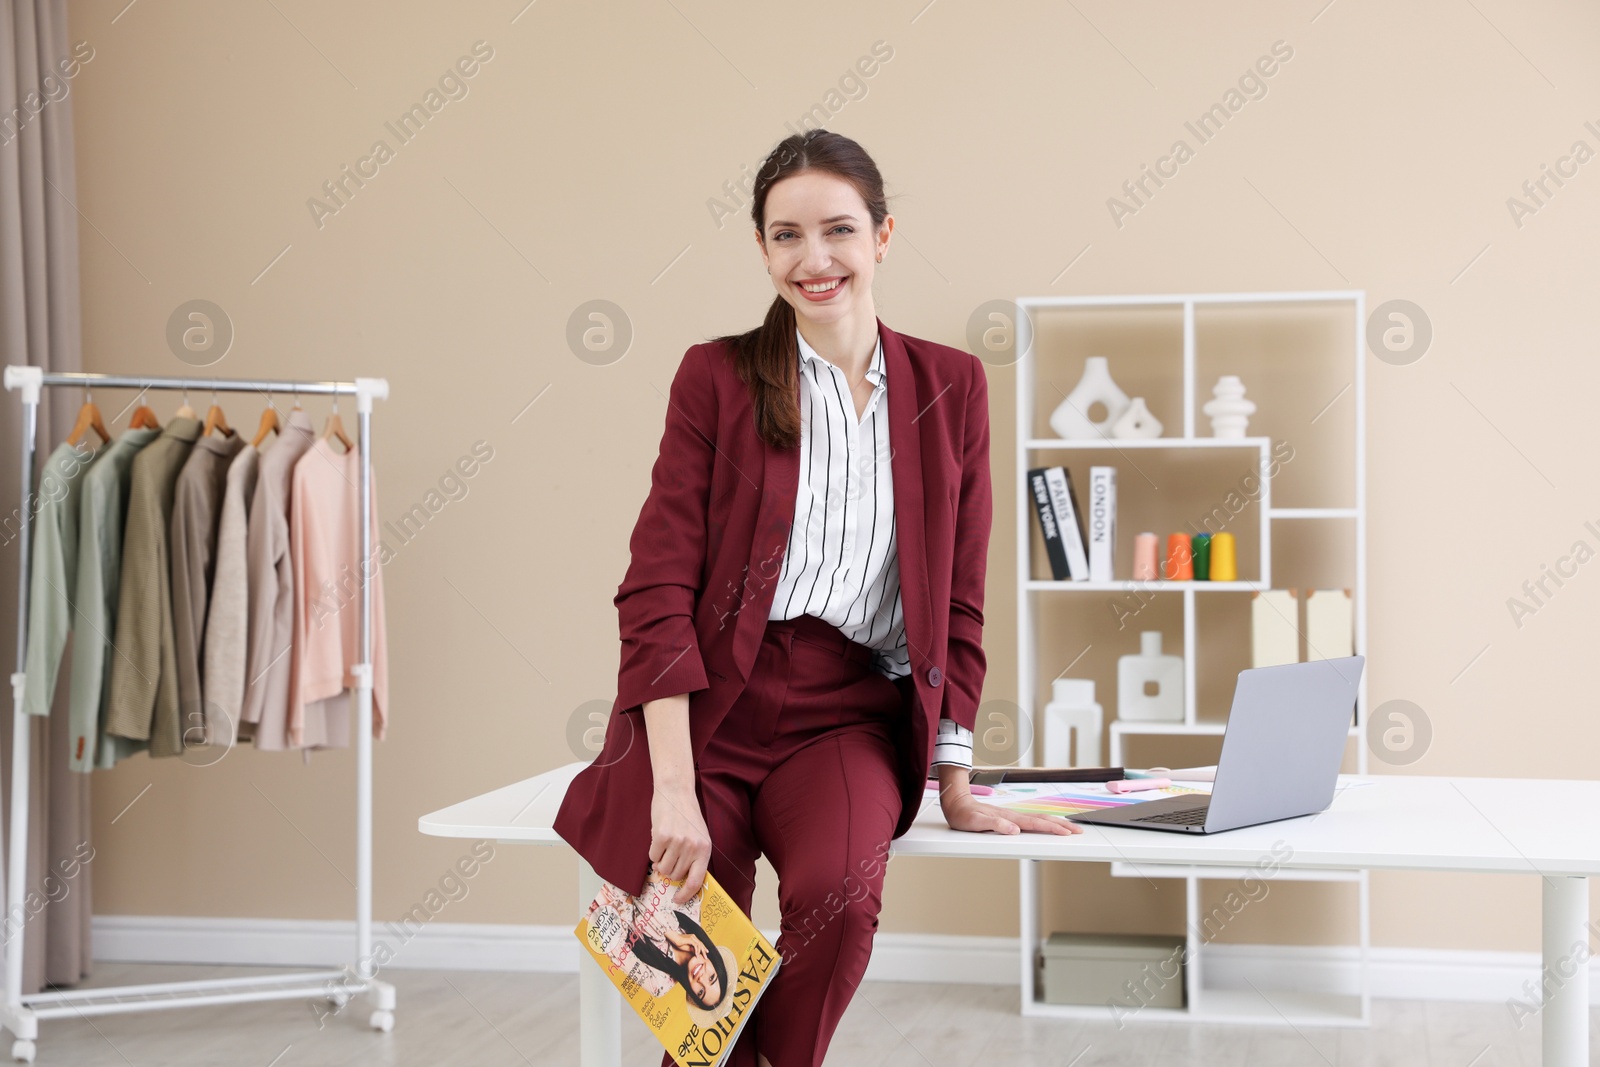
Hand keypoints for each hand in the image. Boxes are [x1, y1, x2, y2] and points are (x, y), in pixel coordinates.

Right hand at [649, 784, 711, 903]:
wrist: (676, 792)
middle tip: (669, 857)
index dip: (686, 894)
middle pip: (675, 876)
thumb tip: (681, 881)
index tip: (678, 900)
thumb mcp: (698, 837)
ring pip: (662, 868)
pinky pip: (652, 856)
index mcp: (705, 850)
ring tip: (665, 846)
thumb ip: (694, 858)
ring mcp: (677, 842)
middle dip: (669, 870)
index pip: (697, 881)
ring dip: (660, 861)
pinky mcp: (662, 836)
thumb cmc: (687, 816)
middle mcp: (693, 847)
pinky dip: (653, 851)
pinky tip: (659, 838)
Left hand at [935, 767, 1083, 836]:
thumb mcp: (976, 822)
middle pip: (1043, 819)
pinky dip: (1044, 822)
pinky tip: (1047, 825)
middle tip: (1078, 831)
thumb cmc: (964, 815)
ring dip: (1055, 823)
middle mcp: (1013, 816)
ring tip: (1069, 828)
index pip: (1036, 823)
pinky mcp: (1008, 818)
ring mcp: (1012, 816)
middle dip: (1062, 825)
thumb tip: (1014, 830)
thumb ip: (995, 825)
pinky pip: (1031, 820)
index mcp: (1009, 818)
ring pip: (1038, 819)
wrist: (956, 803)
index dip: (1052, 828)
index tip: (1067, 833)